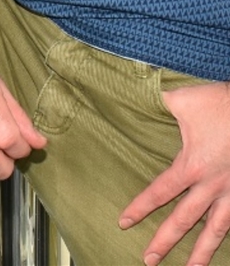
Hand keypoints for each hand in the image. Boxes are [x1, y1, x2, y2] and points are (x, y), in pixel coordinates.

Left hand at [120, 81, 229, 265]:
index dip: (140, 208)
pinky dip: (229, 236)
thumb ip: (160, 103)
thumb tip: (139, 94)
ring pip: (217, 231)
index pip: (159, 192)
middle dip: (165, 241)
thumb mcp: (183, 100)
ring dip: (202, 252)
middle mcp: (212, 186)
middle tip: (149, 260)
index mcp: (192, 166)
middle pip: (184, 220)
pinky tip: (223, 245)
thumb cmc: (220, 104)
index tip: (124, 222)